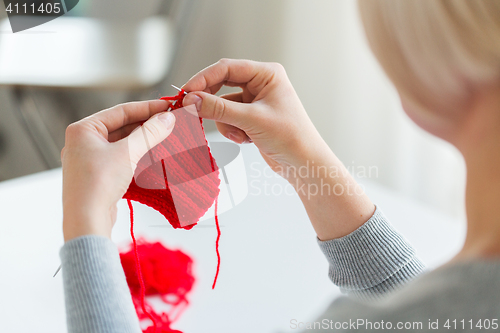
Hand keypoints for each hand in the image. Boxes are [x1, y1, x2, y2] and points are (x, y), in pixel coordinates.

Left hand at [61, 100, 175, 241]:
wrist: (87, 221)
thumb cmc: (99, 183)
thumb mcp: (128, 153)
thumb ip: (149, 133)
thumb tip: (168, 118)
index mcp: (83, 129)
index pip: (120, 111)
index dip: (147, 108)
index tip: (168, 107)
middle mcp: (83, 141)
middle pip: (121, 126)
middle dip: (146, 125)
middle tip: (170, 122)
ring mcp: (89, 159)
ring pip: (122, 142)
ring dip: (143, 140)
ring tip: (165, 136)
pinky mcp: (98, 174)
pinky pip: (120, 157)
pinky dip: (136, 154)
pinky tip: (152, 154)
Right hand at [182, 59, 373, 239]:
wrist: (304, 164)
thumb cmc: (290, 137)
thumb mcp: (251, 120)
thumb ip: (218, 109)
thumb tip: (190, 100)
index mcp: (267, 74)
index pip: (227, 68)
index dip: (204, 79)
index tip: (186, 92)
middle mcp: (260, 84)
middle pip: (222, 85)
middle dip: (210, 101)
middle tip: (191, 110)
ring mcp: (255, 102)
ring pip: (222, 105)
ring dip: (225, 122)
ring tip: (240, 135)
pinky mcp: (251, 118)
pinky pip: (228, 119)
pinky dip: (232, 131)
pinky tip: (246, 140)